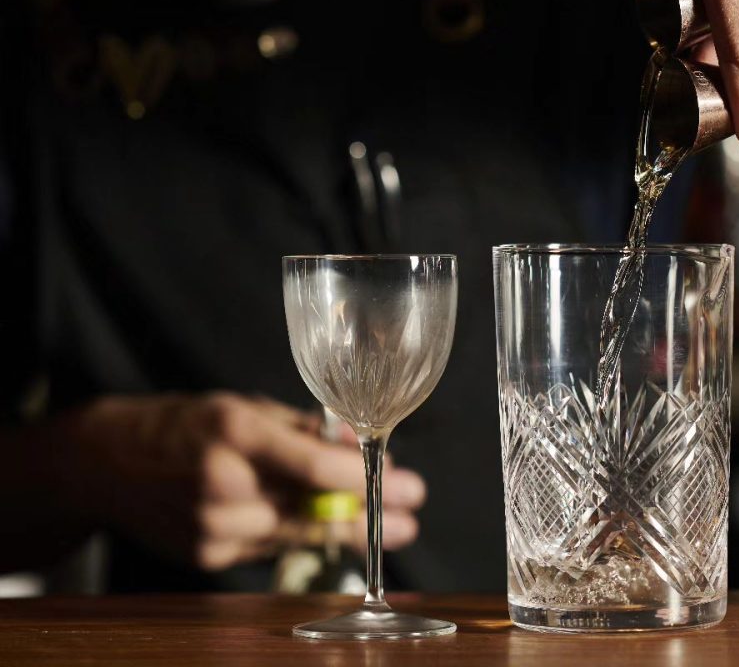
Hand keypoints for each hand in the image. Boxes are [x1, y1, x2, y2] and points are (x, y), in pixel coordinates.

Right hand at [56, 393, 424, 571]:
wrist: (103, 464)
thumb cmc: (181, 424)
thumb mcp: (242, 406)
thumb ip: (300, 427)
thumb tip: (353, 441)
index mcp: (234, 433)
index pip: (312, 466)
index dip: (363, 479)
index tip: (405, 484)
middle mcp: (222, 485)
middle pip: (313, 509)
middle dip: (368, 514)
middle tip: (412, 515)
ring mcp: (211, 528)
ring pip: (297, 534)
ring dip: (345, 530)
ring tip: (386, 526)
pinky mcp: (205, 556)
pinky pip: (270, 546)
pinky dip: (302, 535)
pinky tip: (331, 529)